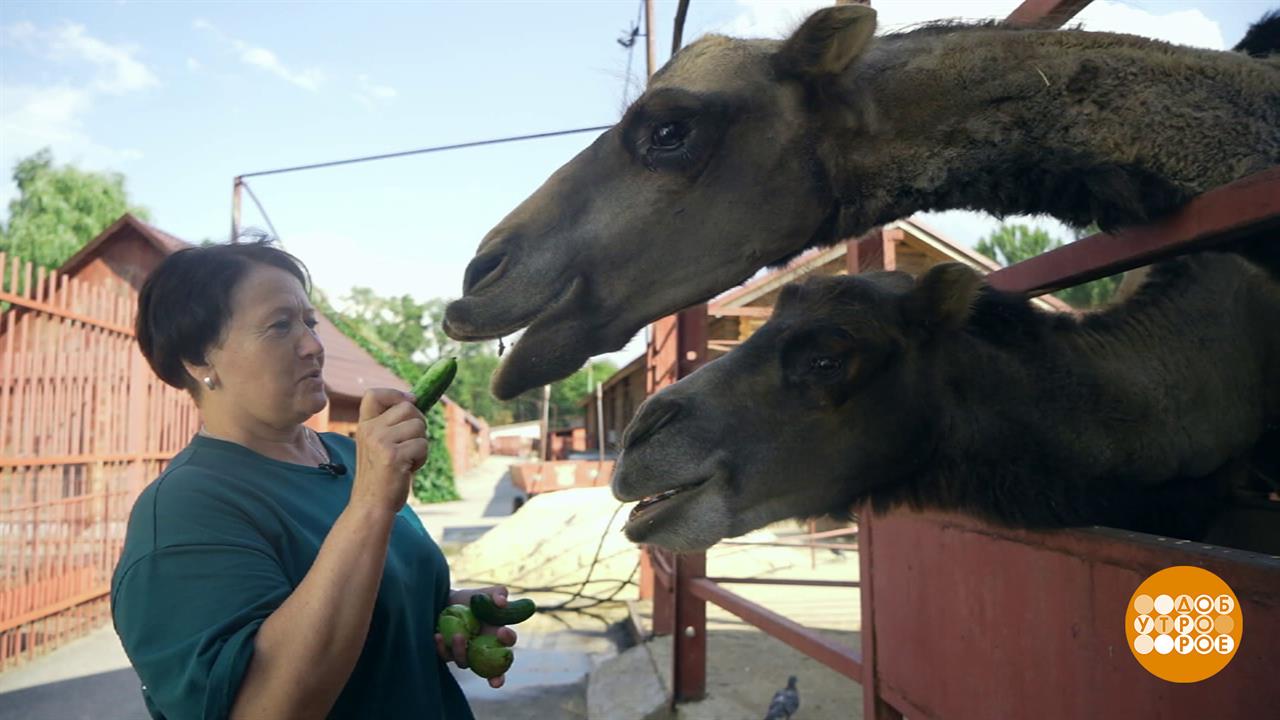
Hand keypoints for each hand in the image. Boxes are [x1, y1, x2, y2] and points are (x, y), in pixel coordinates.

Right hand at [350, 388, 428, 516]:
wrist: (371, 505)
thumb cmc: (381, 476)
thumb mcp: (379, 445)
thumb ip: (390, 425)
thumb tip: (415, 399)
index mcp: (364, 426)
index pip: (374, 394)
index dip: (395, 394)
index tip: (410, 401)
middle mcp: (369, 430)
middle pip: (408, 408)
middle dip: (418, 424)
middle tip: (410, 445)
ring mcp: (380, 442)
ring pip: (419, 426)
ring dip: (421, 444)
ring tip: (406, 460)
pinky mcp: (393, 455)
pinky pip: (422, 445)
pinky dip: (422, 458)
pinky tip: (407, 469)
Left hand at [435, 586, 518, 688]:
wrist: (444, 601)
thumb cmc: (469, 598)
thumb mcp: (484, 594)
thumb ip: (498, 593)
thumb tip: (502, 602)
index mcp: (497, 635)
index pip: (508, 641)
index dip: (508, 639)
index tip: (502, 631)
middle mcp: (484, 650)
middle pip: (495, 669)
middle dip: (497, 674)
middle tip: (490, 663)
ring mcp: (466, 655)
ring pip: (465, 662)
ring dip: (462, 651)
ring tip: (458, 635)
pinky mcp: (448, 655)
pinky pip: (446, 657)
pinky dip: (442, 648)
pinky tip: (438, 636)